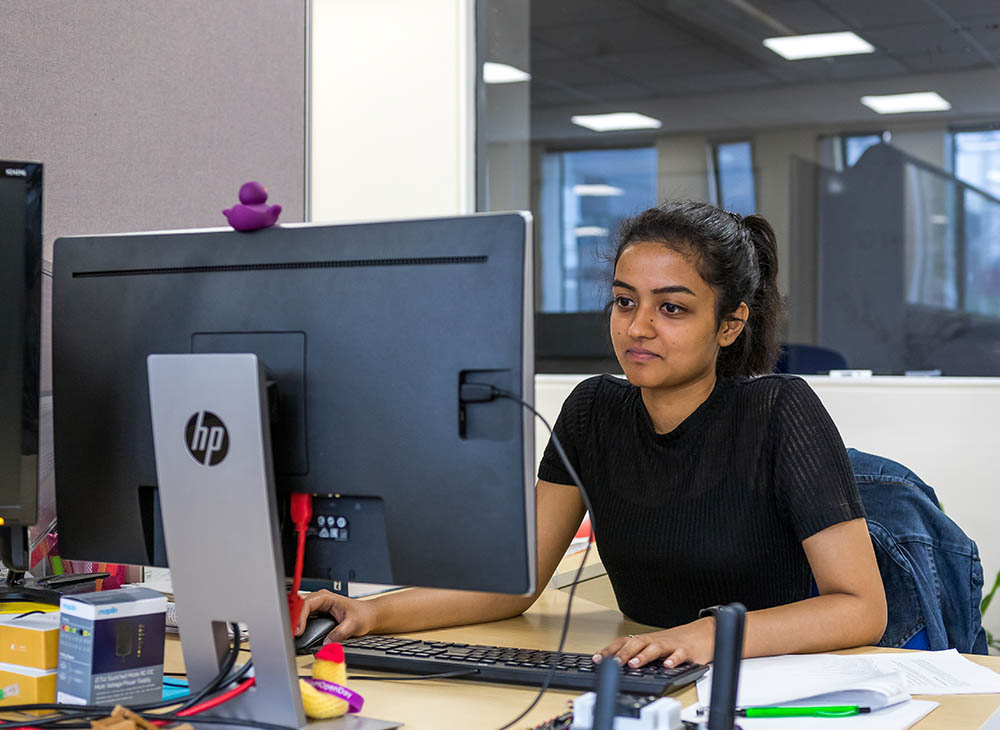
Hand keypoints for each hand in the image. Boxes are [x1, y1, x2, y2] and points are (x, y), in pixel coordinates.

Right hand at [295, 589, 378, 642]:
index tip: (298, 631)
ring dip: (293, 622)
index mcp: (326, 597)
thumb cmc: (362, 615)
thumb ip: (340, 633)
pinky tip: (296, 634)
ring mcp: (316, 608)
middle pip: (298, 606)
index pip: (306, 604)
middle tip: (290, 633)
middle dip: (292, 618)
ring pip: (298, 611)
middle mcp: (319, 600)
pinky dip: (298, 626)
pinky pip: (302, 618)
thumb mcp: (353, 624)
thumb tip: (327, 642)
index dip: (300, 617)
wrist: (368, 616)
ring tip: (291, 635)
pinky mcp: (316, 616)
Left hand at [593, 617, 714, 668]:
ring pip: (656, 648)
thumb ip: (639, 654)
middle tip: (613, 664)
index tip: (596, 659)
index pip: (624, 642)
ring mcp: (672, 645)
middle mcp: (657, 640)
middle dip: (624, 653)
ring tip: (634, 664)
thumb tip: (616, 664)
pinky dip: (674, 659)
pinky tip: (668, 665)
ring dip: (644, 656)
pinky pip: (680, 655)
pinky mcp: (687, 651)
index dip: (610, 650)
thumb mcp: (656, 647)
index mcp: (647, 640)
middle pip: (637, 643)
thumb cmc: (678, 641)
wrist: (705, 632)